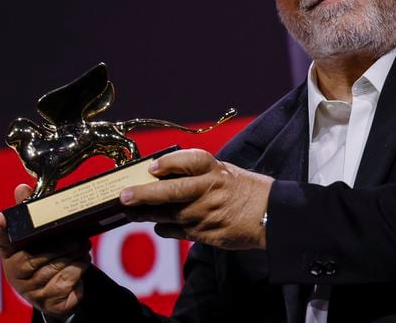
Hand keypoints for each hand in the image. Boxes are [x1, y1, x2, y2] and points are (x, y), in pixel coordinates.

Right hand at [0, 184, 91, 320]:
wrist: (58, 295)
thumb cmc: (47, 260)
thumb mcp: (41, 239)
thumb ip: (32, 215)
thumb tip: (21, 187)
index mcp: (12, 254)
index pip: (3, 240)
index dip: (1, 229)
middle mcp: (16, 274)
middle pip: (43, 253)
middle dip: (66, 244)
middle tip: (78, 240)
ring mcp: (31, 290)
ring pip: (60, 264)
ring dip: (76, 255)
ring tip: (80, 251)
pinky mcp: (49, 301)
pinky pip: (69, 278)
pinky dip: (80, 269)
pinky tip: (79, 266)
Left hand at [120, 148, 272, 249]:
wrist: (271, 215)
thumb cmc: (244, 189)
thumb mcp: (224, 171)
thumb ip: (197, 172)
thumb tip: (161, 174)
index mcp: (215, 170)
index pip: (189, 161)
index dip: (168, 163)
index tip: (152, 167)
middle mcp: (209, 190)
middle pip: (171, 191)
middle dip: (144, 194)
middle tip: (124, 196)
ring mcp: (206, 214)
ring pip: (167, 214)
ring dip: (145, 214)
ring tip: (129, 211)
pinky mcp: (204, 233)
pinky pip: (175, 231)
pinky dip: (163, 227)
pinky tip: (159, 224)